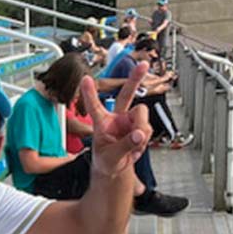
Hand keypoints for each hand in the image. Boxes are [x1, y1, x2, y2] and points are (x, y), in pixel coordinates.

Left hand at [80, 61, 150, 177]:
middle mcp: (116, 118)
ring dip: (141, 128)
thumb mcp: (111, 157)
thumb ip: (125, 146)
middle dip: (134, 79)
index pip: (94, 106)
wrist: (115, 169)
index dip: (90, 93)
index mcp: (102, 123)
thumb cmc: (106, 161)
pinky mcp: (140, 127)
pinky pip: (148, 128)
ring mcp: (129, 121)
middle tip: (143, 65)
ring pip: (142, 113)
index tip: (84, 79)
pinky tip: (137, 146)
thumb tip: (139, 134)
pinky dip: (145, 139)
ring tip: (133, 144)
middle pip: (126, 95)